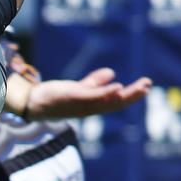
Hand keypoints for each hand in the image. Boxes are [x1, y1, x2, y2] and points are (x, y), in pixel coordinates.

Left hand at [25, 68, 150, 120]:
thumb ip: (94, 83)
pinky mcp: (73, 97)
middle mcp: (91, 107)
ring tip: (141, 86)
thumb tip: (112, 73)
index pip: (116, 101)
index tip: (145, 86)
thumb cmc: (55, 97)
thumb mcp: (78, 89)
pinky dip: (106, 93)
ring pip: (109, 101)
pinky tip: (118, 86)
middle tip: (148, 86)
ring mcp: (82, 104)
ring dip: (127, 95)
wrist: (33, 102)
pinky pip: (93, 97)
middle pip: (117, 103)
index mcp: (93, 105)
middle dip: (134, 95)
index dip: (132, 95)